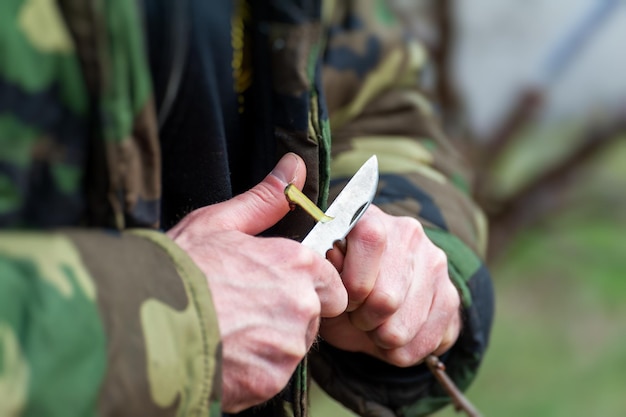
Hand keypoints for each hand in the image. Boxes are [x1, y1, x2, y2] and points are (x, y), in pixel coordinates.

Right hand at [167, 153, 346, 411]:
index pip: (331, 282)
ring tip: (229, 331)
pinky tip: (224, 353)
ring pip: (293, 348)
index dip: (308, 285)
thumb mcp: (220, 223)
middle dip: (290, 315)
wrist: (139, 322)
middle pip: (315, 316)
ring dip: (270, 344)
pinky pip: (272, 375)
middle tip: (247, 310)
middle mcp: (302, 304)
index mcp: (297, 263)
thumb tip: (294, 165)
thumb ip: (266, 198)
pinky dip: (253, 370)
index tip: (277, 287)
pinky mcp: (269, 381)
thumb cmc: (179, 268)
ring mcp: (287, 346)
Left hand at [321, 205, 460, 366]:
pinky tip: (393, 339)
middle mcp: (407, 233)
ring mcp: (434, 262)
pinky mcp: (451, 293)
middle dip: (365, 319)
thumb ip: (327, 269)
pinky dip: (403, 352)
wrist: (375, 308)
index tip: (346, 299)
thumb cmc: (343, 290)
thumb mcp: (327, 280)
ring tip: (374, 326)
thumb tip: (334, 255)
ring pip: (404, 326)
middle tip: (359, 316)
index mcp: (371, 219)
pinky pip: (426, 340)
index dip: (354, 282)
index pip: (371, 239)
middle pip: (386, 297)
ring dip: (382, 337)